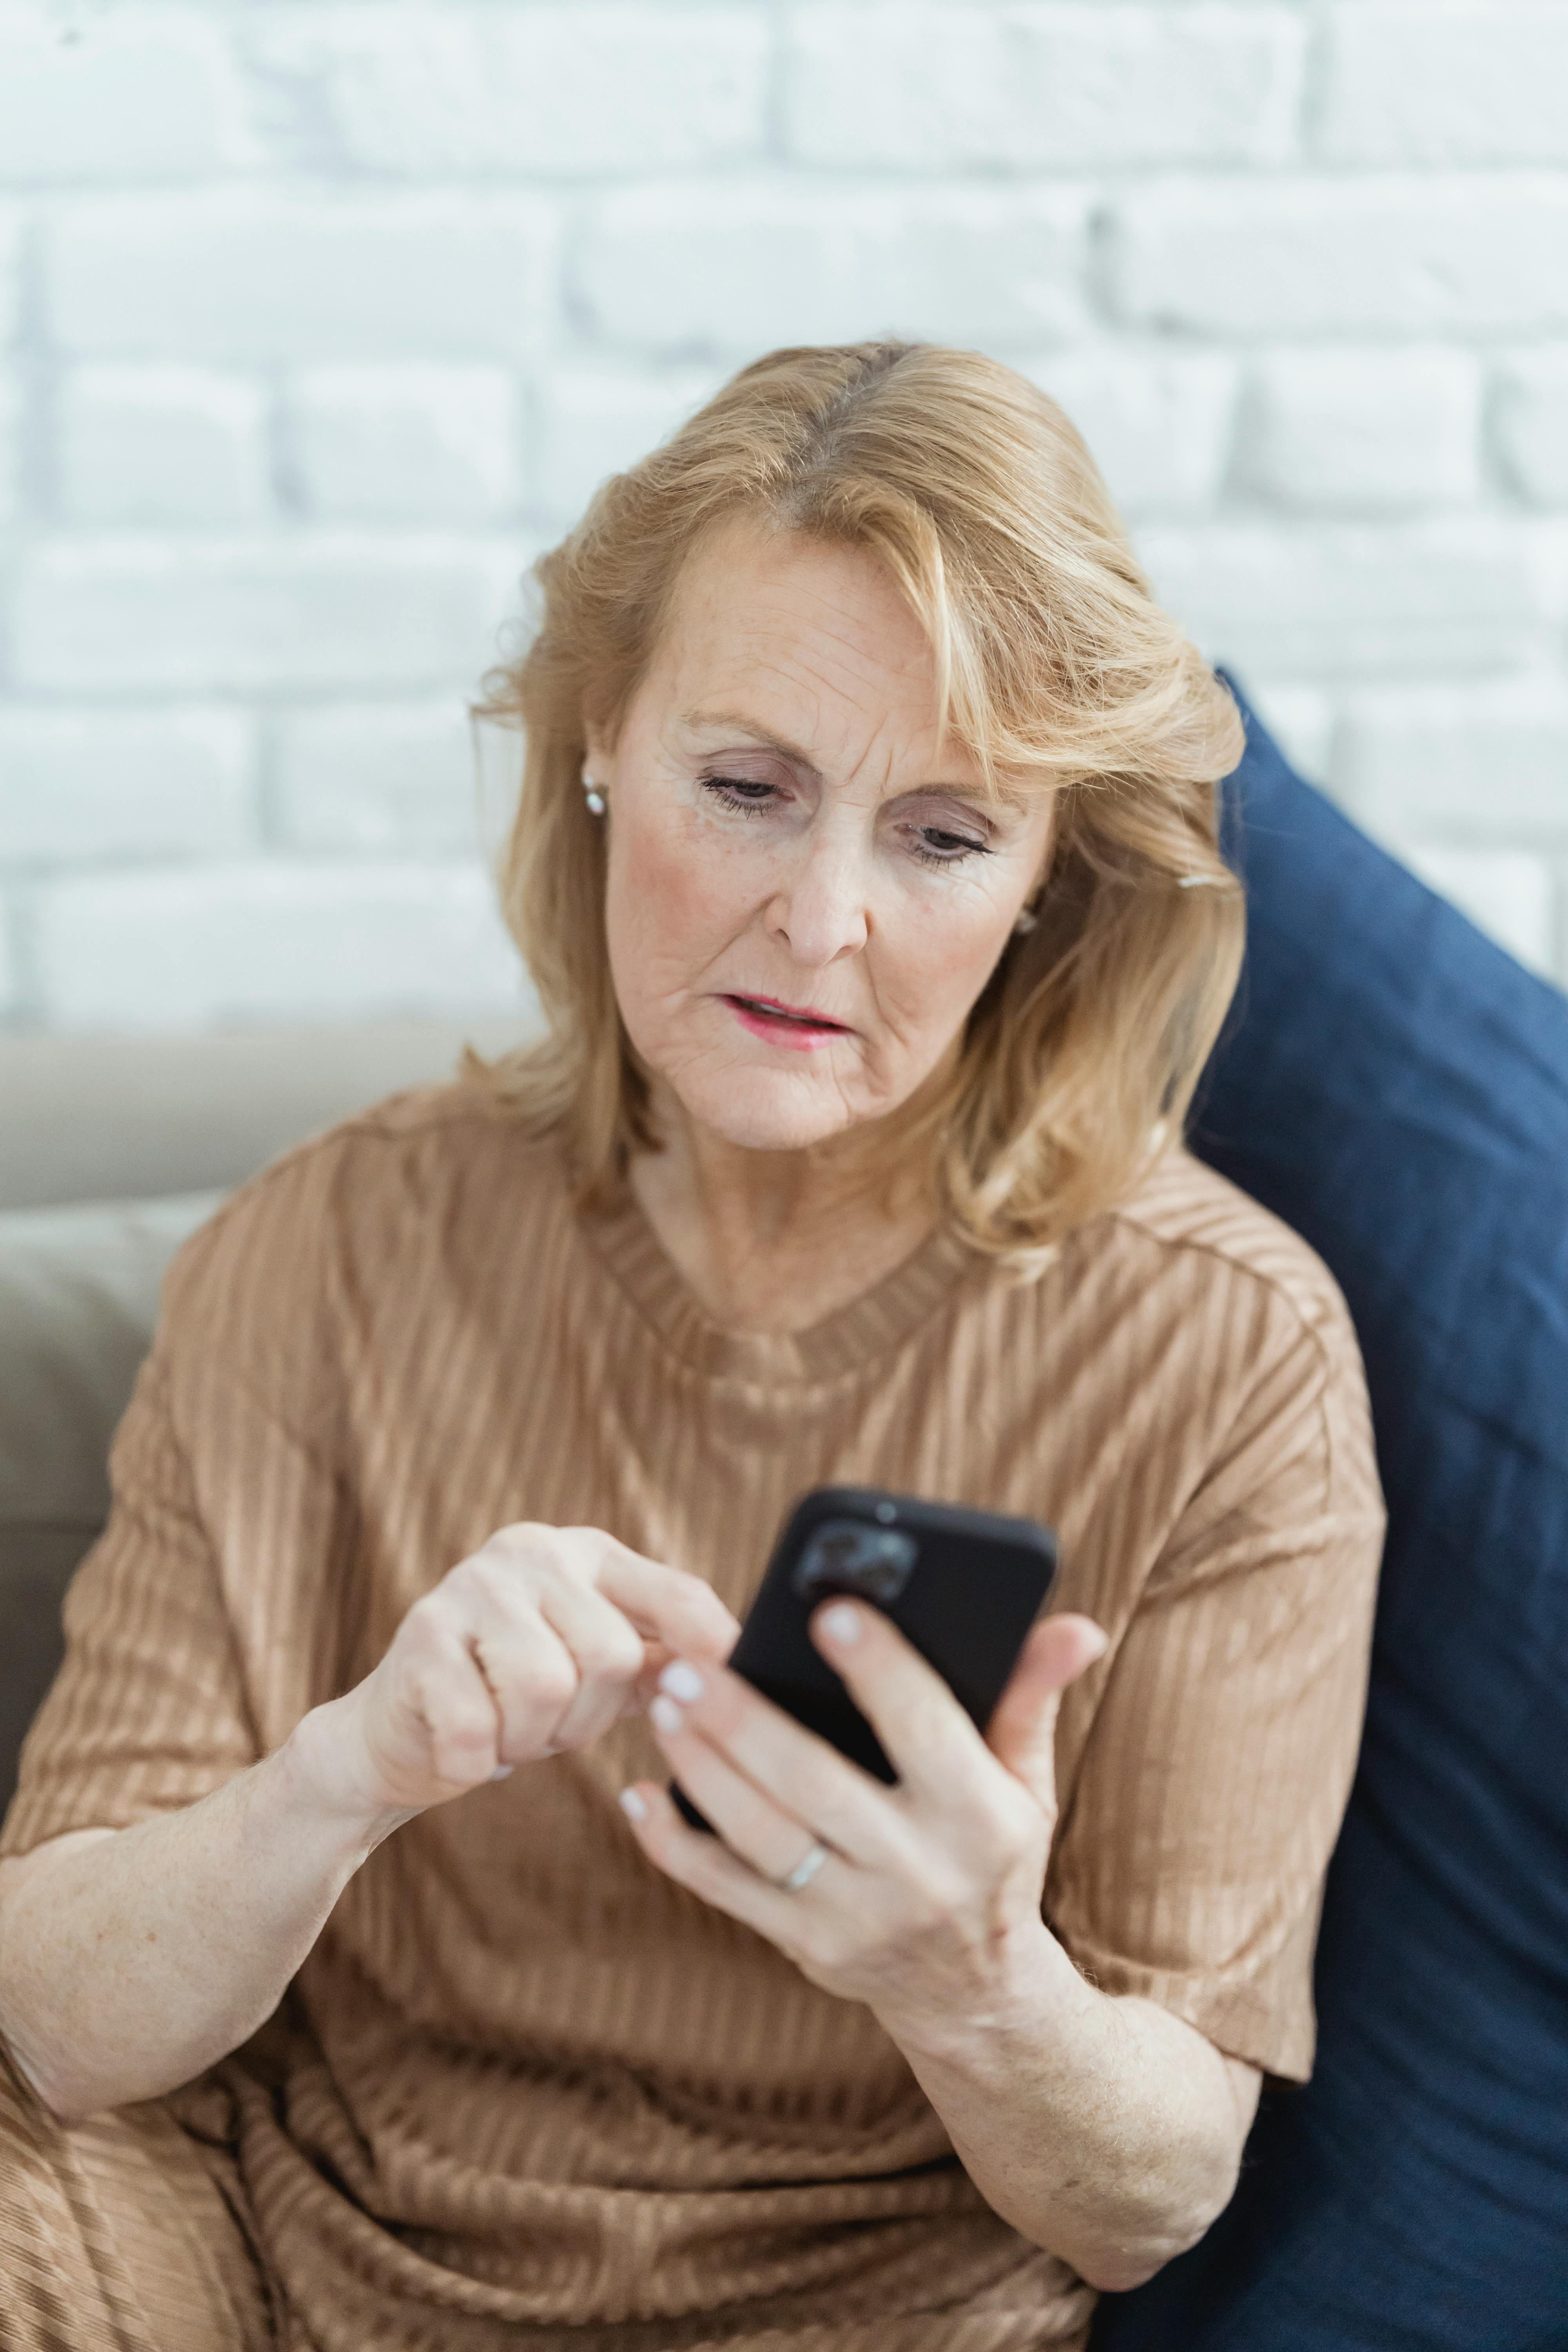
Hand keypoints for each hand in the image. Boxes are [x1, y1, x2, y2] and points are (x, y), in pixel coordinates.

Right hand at [322, 1525, 739, 1822]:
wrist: (395, 1733)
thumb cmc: (512, 1699)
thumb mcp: (595, 1668)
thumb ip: (662, 1657)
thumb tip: (740, 1669)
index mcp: (587, 1554)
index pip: (676, 1594)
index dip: (712, 1647)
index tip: (730, 1693)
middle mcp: (532, 1552)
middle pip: (611, 1654)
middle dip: (587, 1719)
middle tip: (549, 1727)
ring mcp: (470, 1586)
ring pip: (546, 1687)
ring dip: (531, 1738)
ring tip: (508, 1730)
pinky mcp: (419, 1636)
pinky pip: (477, 1726)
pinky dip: (478, 1760)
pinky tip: (467, 1746)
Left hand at [619, 1602, 1106, 2051]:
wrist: (978, 1995)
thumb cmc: (995, 1857)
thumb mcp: (1025, 1783)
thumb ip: (1031, 1697)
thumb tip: (1076, 1626)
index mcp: (981, 1818)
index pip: (925, 1729)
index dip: (881, 1670)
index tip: (830, 1612)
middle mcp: (919, 1873)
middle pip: (816, 1784)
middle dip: (745, 1720)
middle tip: (688, 1662)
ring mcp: (856, 1918)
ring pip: (761, 1835)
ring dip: (702, 1767)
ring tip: (663, 1702)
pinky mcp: (805, 1949)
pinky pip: (724, 1891)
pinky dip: (673, 1844)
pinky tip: (638, 1793)